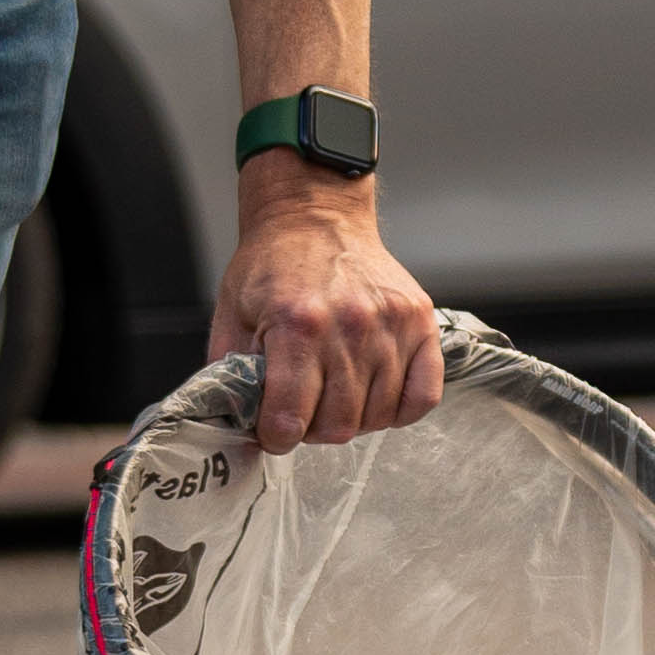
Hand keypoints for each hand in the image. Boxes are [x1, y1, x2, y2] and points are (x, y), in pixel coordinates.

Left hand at [213, 172, 442, 454]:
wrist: (314, 217)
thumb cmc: (272, 266)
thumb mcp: (231, 316)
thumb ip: (231, 374)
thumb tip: (235, 425)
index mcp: (297, 325)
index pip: (289, 419)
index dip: (275, 437)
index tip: (273, 430)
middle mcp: (349, 326)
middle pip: (338, 426)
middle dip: (312, 430)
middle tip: (303, 407)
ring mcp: (390, 324)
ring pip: (378, 417)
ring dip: (353, 418)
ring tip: (335, 392)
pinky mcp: (420, 322)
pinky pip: (423, 396)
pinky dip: (400, 410)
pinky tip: (376, 397)